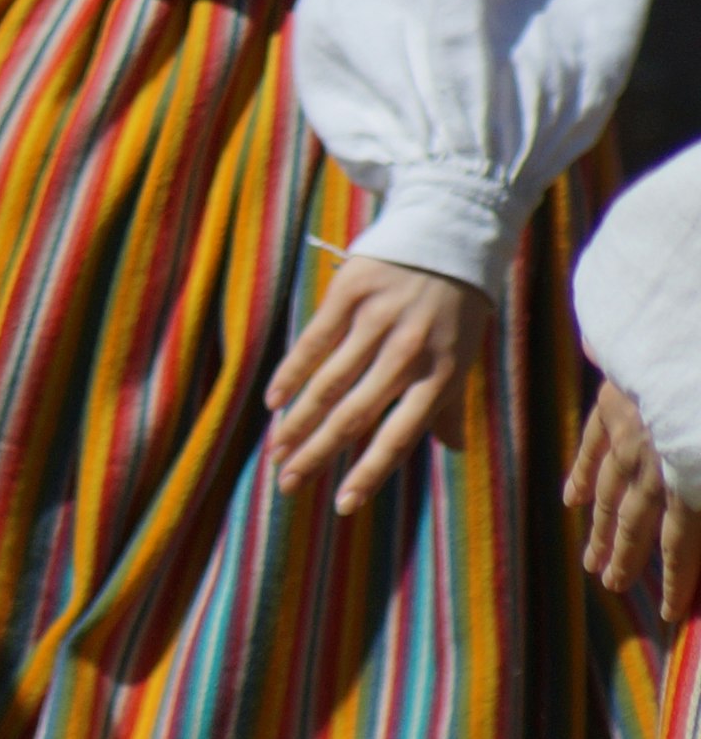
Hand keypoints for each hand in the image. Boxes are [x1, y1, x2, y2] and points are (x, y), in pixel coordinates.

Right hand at [267, 253, 491, 513]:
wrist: (450, 233)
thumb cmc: (459, 303)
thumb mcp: (464, 354)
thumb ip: (450, 403)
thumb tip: (450, 450)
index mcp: (441, 375)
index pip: (399, 435)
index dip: (369, 473)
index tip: (340, 505)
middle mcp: (409, 353)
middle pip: (354, 414)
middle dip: (318, 453)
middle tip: (287, 483)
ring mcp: (378, 322)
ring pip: (329, 383)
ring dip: (297, 420)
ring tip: (276, 449)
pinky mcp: (351, 293)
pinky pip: (314, 341)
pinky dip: (291, 373)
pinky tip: (273, 401)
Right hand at [568, 378, 700, 624]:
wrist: (684, 331)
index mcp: (689, 480)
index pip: (681, 544)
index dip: (677, 581)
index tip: (670, 615)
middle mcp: (651, 465)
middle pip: (634, 522)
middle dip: (625, 559)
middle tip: (612, 587)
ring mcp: (626, 434)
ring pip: (607, 491)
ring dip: (599, 529)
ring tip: (592, 561)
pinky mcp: (612, 403)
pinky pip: (591, 445)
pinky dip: (581, 473)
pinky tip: (572, 498)